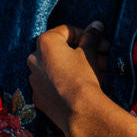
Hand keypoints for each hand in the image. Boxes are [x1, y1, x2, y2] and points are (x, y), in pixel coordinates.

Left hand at [27, 21, 108, 136]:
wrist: (79, 112)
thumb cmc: (83, 75)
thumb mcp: (89, 52)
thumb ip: (91, 36)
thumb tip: (96, 24)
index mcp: (45, 43)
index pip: (66, 31)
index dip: (86, 35)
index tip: (98, 42)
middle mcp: (34, 59)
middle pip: (62, 50)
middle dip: (84, 52)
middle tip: (102, 57)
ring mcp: (34, 80)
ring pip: (57, 67)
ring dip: (76, 66)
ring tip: (99, 72)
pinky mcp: (38, 97)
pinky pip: (52, 84)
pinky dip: (65, 82)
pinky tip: (82, 86)